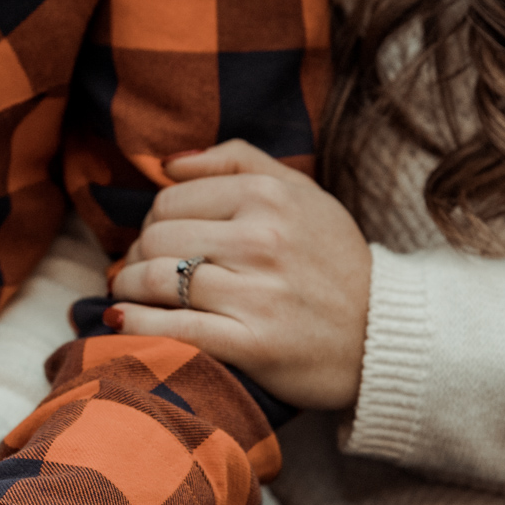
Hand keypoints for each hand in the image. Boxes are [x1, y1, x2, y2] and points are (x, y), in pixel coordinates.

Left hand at [109, 139, 372, 410]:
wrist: (382, 336)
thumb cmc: (335, 264)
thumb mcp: (303, 194)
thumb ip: (239, 160)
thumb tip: (168, 163)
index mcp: (271, 196)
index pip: (171, 199)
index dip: (151, 221)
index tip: (156, 242)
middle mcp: (263, 240)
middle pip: (157, 238)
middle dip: (136, 255)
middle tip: (138, 272)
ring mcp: (258, 294)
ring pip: (156, 279)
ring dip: (128, 288)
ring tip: (127, 295)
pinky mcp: (252, 344)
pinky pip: (172, 327)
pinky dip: (136, 323)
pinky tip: (122, 321)